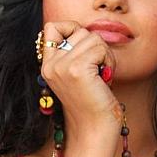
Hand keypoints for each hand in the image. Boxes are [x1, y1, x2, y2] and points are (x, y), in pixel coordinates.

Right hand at [41, 21, 122, 137]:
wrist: (95, 129)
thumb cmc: (93, 103)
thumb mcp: (77, 75)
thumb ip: (74, 54)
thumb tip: (88, 32)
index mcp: (47, 65)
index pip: (52, 27)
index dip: (72, 29)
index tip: (87, 49)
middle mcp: (50, 64)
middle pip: (79, 31)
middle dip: (96, 46)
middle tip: (99, 69)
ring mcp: (61, 66)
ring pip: (92, 37)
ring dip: (105, 54)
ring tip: (103, 75)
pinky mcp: (76, 69)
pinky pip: (100, 47)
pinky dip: (109, 61)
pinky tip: (105, 78)